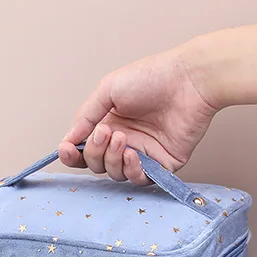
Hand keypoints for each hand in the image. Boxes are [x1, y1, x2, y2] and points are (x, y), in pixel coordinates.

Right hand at [59, 46, 218, 183]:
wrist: (190, 80)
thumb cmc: (152, 77)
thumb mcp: (108, 89)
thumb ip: (85, 117)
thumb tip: (68, 140)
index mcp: (108, 124)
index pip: (83, 150)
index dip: (72, 154)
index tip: (66, 149)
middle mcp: (123, 141)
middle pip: (96, 164)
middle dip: (95, 152)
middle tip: (106, 133)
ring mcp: (142, 154)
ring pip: (114, 174)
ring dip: (112, 160)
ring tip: (122, 138)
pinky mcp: (161, 165)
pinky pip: (139, 180)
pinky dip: (131, 171)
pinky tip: (133, 154)